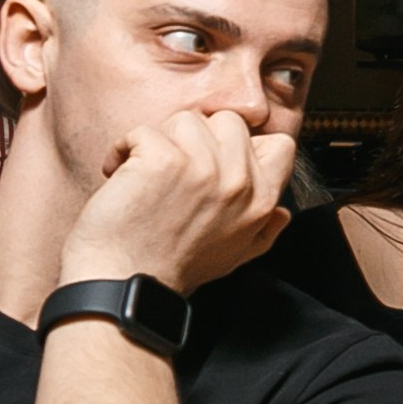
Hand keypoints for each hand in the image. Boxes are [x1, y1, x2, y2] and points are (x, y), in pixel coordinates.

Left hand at [59, 110, 298, 293]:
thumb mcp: (238, 254)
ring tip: (143, 172)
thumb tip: (281, 212)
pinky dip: (124, 149)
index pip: (278, 143)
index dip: (246, 144)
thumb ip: (266, 230)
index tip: (216, 160)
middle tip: (174, 165)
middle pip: (229, 121)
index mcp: (262, 200)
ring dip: (160, 141)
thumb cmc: (174, 269)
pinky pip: (144, 132)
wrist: (125, 283)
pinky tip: (120, 173)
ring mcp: (203, 167)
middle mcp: (239, 180)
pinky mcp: (164, 160)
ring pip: (186, 120)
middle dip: (198, 138)